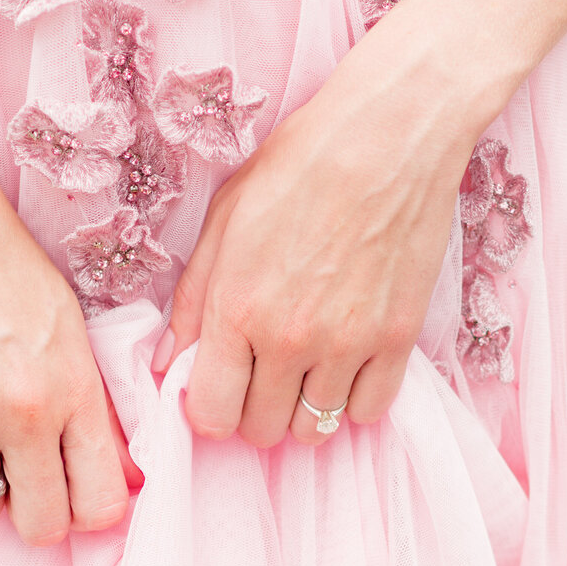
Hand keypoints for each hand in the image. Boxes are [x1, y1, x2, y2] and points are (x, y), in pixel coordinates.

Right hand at [0, 122, 139, 544]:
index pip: (101, 503)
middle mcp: (23, 411)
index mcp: (75, 388)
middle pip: (41, 526)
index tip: (82, 490)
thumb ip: (92, 402)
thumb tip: (115, 474)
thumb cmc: (7, 258)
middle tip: (32, 480)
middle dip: (39, 512)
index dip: (94, 509)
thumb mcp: (70, 325)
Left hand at [152, 49, 479, 447]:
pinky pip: (368, 410)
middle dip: (254, 410)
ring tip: (304, 367)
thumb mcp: (224, 220)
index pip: (211, 413)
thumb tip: (168, 362)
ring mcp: (348, 344)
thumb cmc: (299, 166)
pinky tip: (344, 365)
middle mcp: (289, 338)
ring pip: (313, 428)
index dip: (210, 408)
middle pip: (262, 429)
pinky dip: (352, 400)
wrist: (389, 136)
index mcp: (236, 308)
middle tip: (261, 373)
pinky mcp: (398, 339)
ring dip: (302, 406)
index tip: (219, 386)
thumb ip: (192, 299)